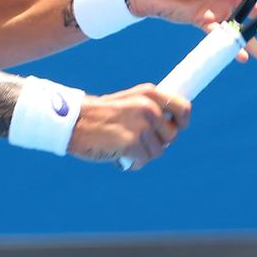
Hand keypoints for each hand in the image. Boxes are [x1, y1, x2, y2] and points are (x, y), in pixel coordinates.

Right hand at [68, 84, 191, 170]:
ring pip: (158, 151)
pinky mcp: (132, 144)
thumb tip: (172, 126)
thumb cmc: (100, 115)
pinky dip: (133, 162)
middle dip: (157, 142)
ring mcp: (141, 126)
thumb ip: (148, 110)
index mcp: (148, 94)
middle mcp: (148, 108)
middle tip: (137, 140)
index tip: (177, 127)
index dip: (182, 121)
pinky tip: (119, 155)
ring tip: (124, 146)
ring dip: (143, 154)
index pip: (183, 108)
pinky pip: (143, 161)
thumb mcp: (127, 102)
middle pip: (171, 135)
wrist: (73, 121)